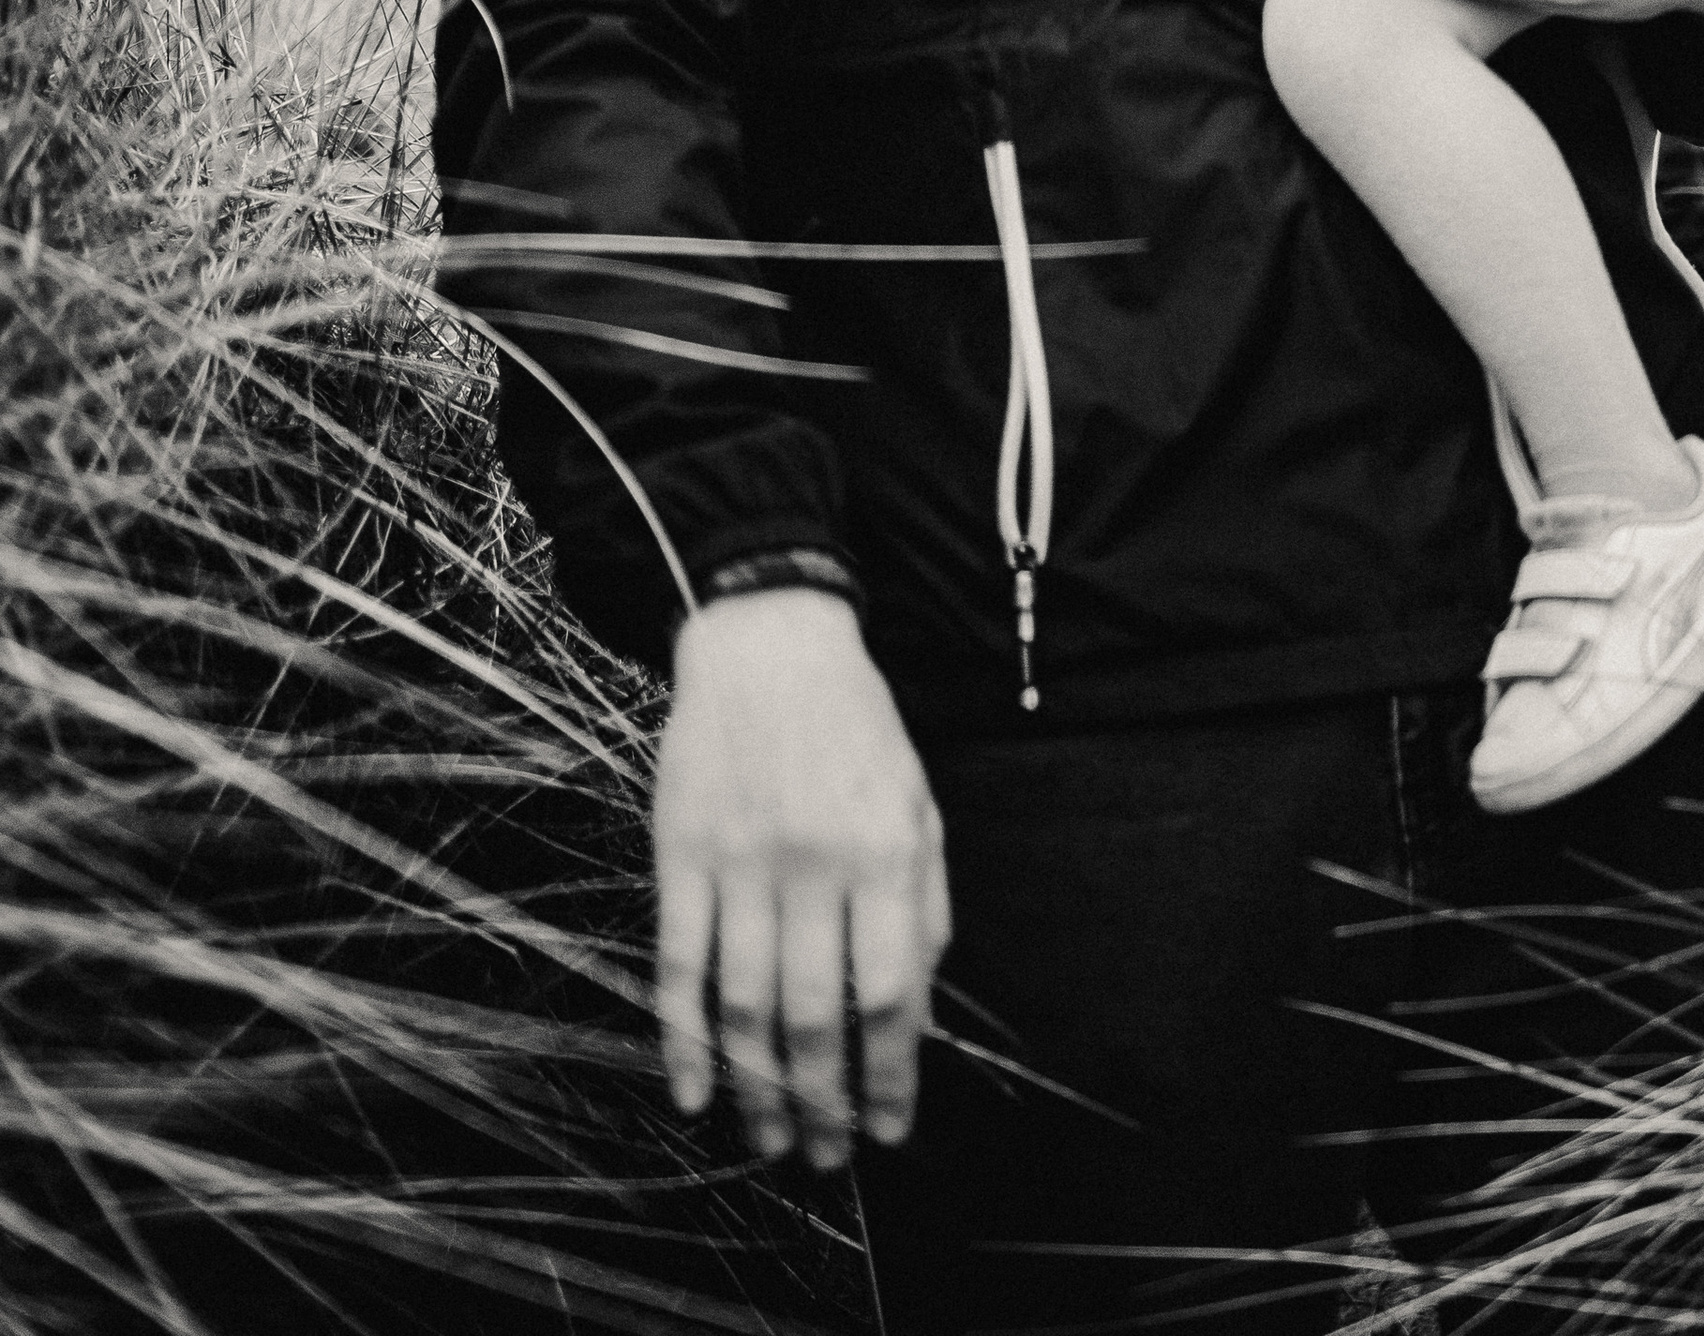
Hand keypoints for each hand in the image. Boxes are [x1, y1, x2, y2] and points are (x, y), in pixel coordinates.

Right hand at [655, 589, 948, 1165]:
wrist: (769, 643)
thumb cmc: (855, 728)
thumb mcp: (918, 803)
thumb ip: (927, 904)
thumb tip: (918, 1012)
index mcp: (883, 853)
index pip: (890, 994)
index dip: (889, 1076)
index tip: (887, 1130)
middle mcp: (812, 865)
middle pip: (816, 1015)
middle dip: (822, 1103)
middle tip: (822, 1158)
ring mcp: (740, 862)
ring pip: (745, 1005)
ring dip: (757, 1088)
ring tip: (769, 1141)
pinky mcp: (680, 856)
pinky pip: (678, 967)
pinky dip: (681, 1040)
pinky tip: (693, 1092)